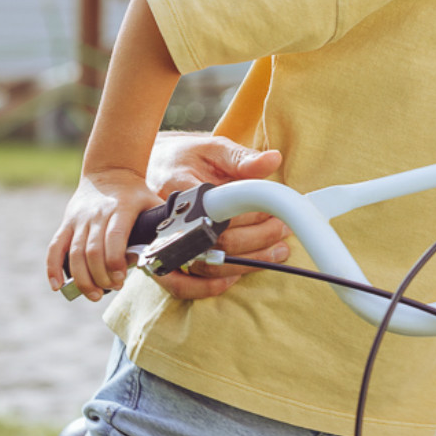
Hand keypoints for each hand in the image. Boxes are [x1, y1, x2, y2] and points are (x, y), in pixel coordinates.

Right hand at [46, 168, 164, 301]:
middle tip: (111, 289)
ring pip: (74, 253)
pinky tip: (57, 285)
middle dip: (101, 275)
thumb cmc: (135, 193)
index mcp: (121, 208)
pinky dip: (53, 268)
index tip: (121, 279)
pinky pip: (55, 247)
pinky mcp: (67, 223)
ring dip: (82, 278)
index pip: (114, 238)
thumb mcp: (152, 202)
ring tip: (94, 294)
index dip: (115, 262)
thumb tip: (175, 248)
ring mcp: (79, 219)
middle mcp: (97, 214)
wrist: (109, 171)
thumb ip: (162, 224)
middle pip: (92, 251)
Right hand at [146, 134, 291, 300]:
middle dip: (259, 239)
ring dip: (247, 263)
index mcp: (180, 189)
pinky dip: (209, 287)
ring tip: (276, 251)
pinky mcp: (162, 257)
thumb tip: (273, 160)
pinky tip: (237, 275)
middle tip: (283, 229)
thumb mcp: (212, 149)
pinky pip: (180, 284)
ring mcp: (162, 242)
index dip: (253, 216)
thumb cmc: (184, 158)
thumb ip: (241, 158)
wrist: (152, 167)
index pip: (222, 212)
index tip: (276, 212)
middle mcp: (168, 220)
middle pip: (218, 242)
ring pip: (204, 267)